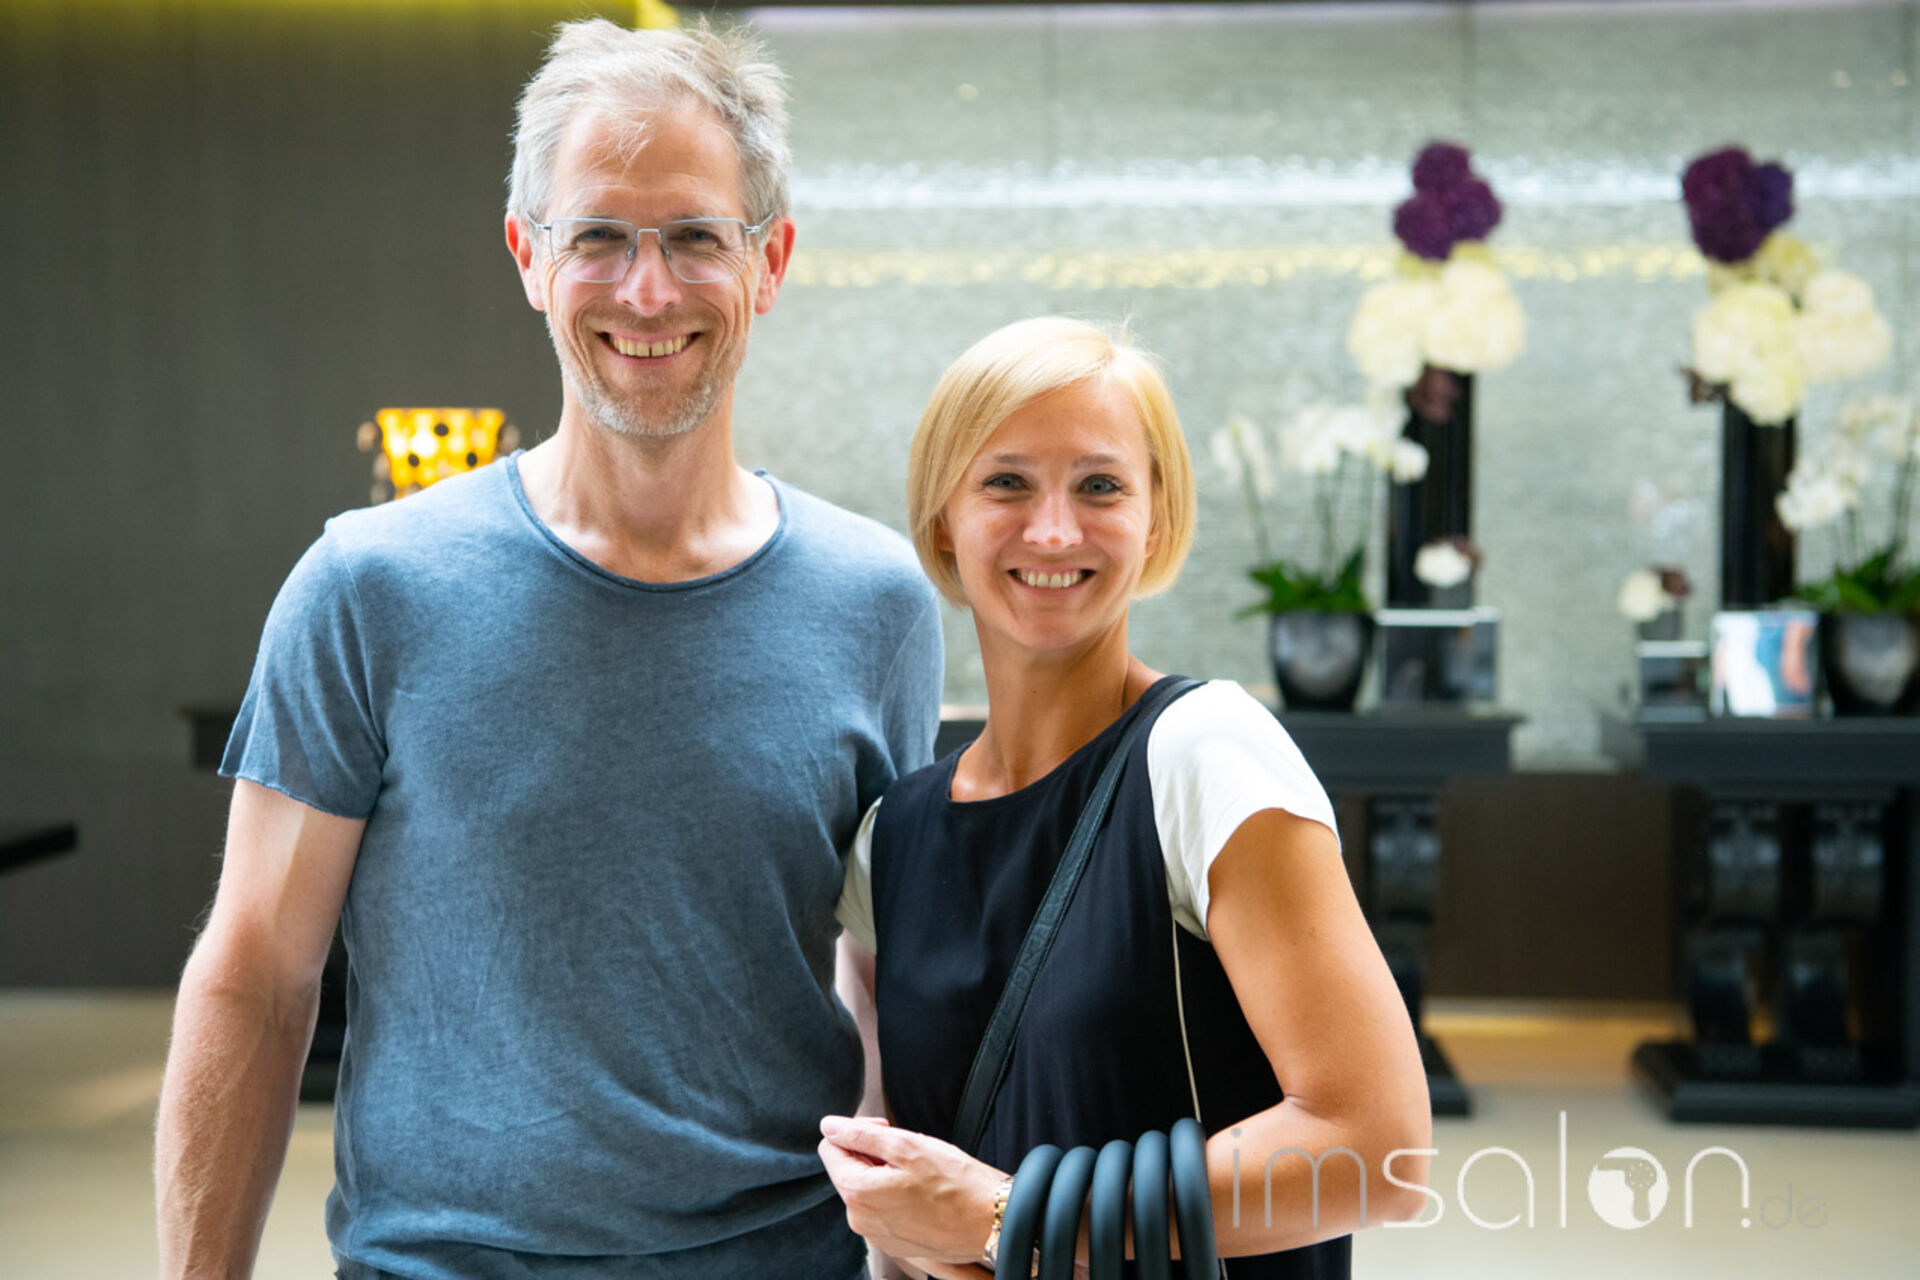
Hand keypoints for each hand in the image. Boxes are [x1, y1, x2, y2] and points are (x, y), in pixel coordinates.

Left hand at [817, 1115, 1004, 1264]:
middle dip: (872, 1153)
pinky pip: (881, 1210)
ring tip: (919, 1172)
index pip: (830, 1148)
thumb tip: (829, 1126)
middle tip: (908, 1149)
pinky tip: (923, 1192)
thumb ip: (861, 1134)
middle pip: (848, 1169)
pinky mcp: (894, 1243)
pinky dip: (895, 1194)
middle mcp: (860, 1220)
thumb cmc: (956, 1183)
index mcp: (858, 1193)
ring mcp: (877, 1235)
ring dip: (885, 1173)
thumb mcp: (907, 1145)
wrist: (991, 1222)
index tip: (887, 1130)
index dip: (857, 1131)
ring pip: (866, 1189)